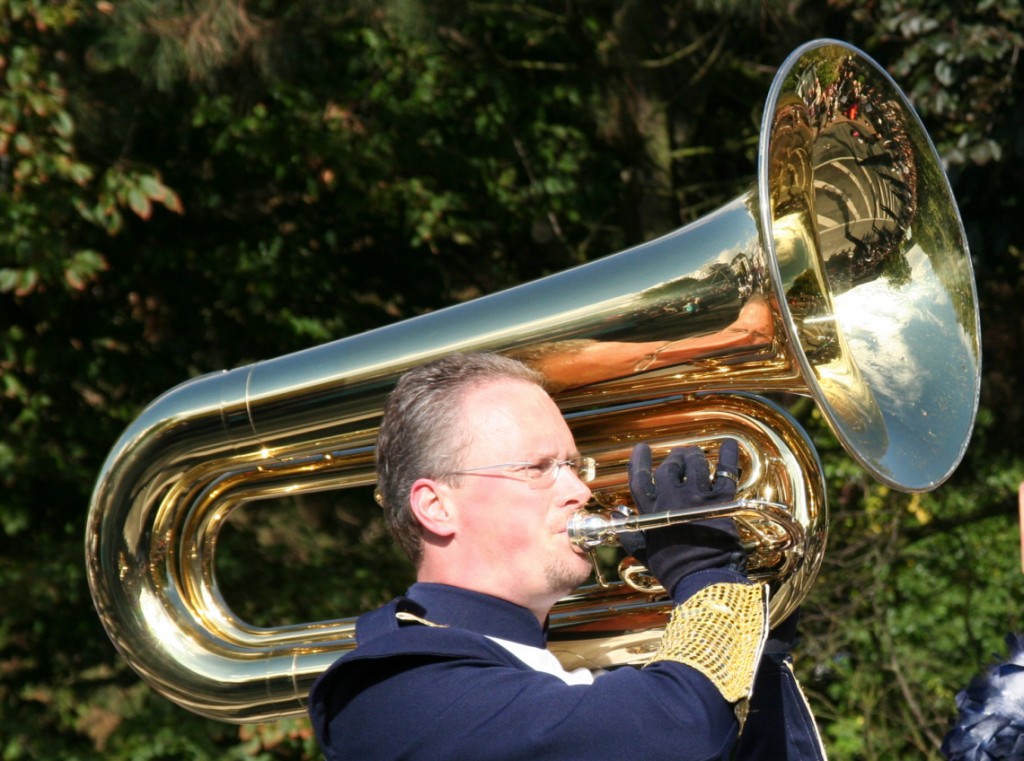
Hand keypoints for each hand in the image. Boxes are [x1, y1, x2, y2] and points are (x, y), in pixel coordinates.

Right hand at [625, 440, 744, 597]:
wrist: (705, 580)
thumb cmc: (673, 571)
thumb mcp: (645, 554)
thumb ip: (630, 536)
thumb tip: (617, 519)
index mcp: (652, 511)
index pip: (640, 477)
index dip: (639, 460)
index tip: (642, 449)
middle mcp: (673, 499)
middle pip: (670, 466)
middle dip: (673, 458)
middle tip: (677, 458)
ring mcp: (698, 497)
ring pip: (695, 463)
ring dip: (694, 456)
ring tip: (694, 455)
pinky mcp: (722, 500)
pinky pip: (726, 471)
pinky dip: (728, 455)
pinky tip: (729, 445)